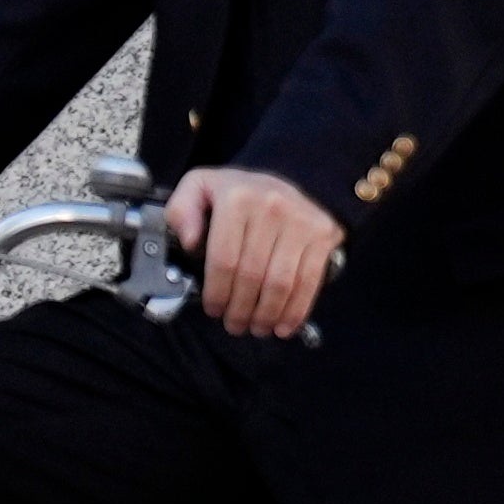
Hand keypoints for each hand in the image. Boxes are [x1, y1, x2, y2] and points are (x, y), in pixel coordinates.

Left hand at [168, 166, 343, 339]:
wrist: (292, 176)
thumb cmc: (241, 191)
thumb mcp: (200, 187)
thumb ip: (180, 211)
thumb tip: (188, 241)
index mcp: (237, 199)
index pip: (223, 259)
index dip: (217, 292)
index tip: (213, 309)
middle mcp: (271, 209)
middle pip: (252, 276)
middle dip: (240, 309)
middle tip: (233, 324)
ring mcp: (301, 223)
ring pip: (280, 284)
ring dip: (266, 315)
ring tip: (256, 327)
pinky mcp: (322, 236)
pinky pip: (309, 282)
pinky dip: (296, 310)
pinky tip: (283, 325)